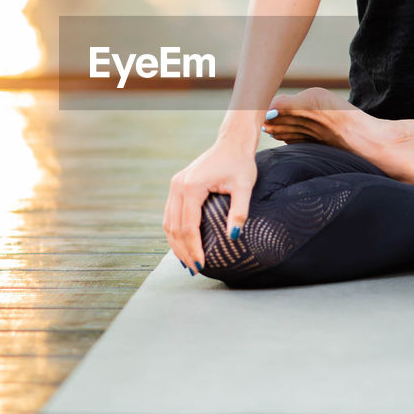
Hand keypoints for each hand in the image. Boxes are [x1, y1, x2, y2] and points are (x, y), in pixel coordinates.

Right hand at [163, 137, 257, 273]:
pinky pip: (171, 214)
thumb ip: (240, 211)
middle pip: (175, 227)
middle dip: (183, 251)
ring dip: (176, 244)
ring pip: (168, 222)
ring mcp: (175, 186)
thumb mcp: (245, 186)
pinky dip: (175, 232)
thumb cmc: (240, 164)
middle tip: (195, 270)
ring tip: (187, 263)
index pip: (189, 226)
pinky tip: (183, 245)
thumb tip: (234, 237)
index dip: (194, 248)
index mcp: (191, 187)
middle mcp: (178, 186)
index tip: (202, 265)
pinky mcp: (177, 186)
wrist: (232, 143)